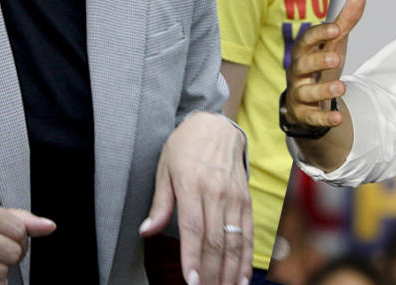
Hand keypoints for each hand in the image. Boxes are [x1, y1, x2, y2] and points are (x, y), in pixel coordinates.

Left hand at [140, 112, 250, 284]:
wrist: (216, 125)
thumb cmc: (185, 147)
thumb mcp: (164, 169)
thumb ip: (160, 203)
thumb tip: (147, 231)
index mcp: (192, 185)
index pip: (193, 229)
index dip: (192, 258)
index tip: (191, 281)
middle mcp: (216, 193)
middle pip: (215, 240)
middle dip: (211, 272)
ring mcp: (234, 197)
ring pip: (234, 241)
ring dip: (229, 270)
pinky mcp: (246, 200)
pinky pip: (248, 232)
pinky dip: (246, 257)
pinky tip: (241, 277)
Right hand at [283, 0, 365, 129]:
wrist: (305, 100)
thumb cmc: (319, 64)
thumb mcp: (334, 43)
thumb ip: (346, 20)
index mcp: (304, 51)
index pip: (308, 39)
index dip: (321, 33)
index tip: (337, 28)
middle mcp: (297, 71)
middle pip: (302, 64)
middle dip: (318, 60)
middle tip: (337, 58)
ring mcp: (298, 93)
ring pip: (306, 92)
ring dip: (323, 90)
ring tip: (342, 87)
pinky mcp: (303, 114)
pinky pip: (311, 117)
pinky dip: (324, 118)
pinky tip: (338, 118)